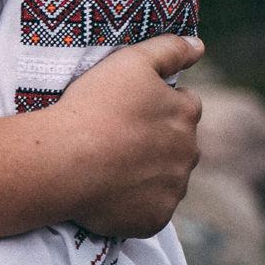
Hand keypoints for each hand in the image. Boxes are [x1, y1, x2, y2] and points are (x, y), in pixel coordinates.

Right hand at [49, 35, 203, 237]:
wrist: (64, 161)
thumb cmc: (94, 107)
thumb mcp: (130, 62)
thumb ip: (169, 49)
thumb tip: (200, 45)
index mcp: (187, 114)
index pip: (184, 105)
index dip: (156, 104)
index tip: (128, 108)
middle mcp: (188, 153)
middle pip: (176, 145)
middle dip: (154, 141)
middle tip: (114, 138)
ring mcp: (172, 189)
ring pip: (164, 179)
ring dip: (145, 173)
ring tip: (107, 166)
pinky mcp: (154, 219)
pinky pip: (149, 211)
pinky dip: (134, 203)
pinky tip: (108, 192)